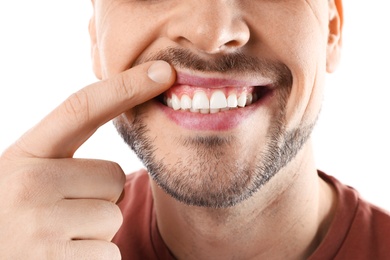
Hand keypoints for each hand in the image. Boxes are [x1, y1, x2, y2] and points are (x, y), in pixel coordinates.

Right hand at [0, 61, 174, 258]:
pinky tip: (63, 259)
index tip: (163, 72)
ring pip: (112, 214)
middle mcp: (28, 182)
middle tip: (64, 214)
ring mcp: (39, 224)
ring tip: (59, 238)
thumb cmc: (19, 218)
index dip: (125, 87)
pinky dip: (94, 258)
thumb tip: (126, 130)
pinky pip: (109, 252)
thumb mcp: (29, 178)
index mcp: (24, 155)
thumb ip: (66, 158)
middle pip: (113, 175)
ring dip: (96, 230)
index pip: (82, 108)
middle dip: (100, 198)